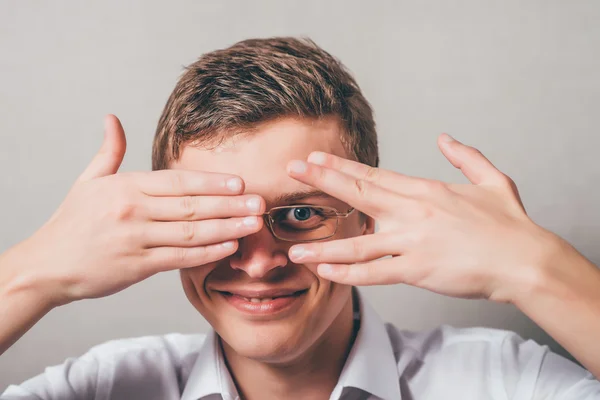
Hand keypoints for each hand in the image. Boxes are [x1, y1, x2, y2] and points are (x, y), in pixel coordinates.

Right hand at [9, 115, 264, 305]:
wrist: (47, 265)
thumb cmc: (72, 222)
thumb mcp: (88, 181)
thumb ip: (109, 151)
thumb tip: (113, 118)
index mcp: (125, 186)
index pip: (178, 181)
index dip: (212, 182)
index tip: (240, 183)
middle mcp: (133, 210)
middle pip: (192, 206)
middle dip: (230, 204)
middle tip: (259, 203)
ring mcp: (136, 240)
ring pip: (191, 233)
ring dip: (227, 228)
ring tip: (254, 225)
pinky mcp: (137, 266)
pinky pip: (180, 258)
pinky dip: (207, 254)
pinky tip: (229, 248)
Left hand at [286, 134, 560, 302]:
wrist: (525, 260)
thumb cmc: (510, 224)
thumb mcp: (492, 180)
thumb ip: (465, 156)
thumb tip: (445, 138)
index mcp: (425, 190)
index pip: (373, 174)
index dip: (341, 166)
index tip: (315, 158)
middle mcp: (412, 212)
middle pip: (358, 194)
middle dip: (321, 181)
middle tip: (290, 171)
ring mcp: (412, 242)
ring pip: (358, 244)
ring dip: (323, 245)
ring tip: (294, 249)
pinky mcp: (417, 271)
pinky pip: (374, 273)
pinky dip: (348, 274)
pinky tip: (326, 272)